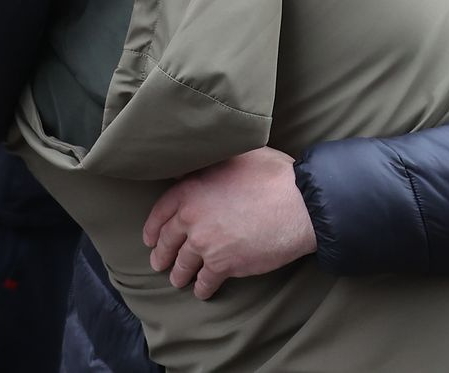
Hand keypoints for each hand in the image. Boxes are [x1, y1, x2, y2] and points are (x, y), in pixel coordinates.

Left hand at [143, 147, 316, 300]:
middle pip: (168, 241)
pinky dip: (203, 288)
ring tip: (178, 280)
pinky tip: (203, 291)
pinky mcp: (224, 265)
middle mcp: (192, 217)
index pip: (161, 211)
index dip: (153, 227)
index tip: (150, 238)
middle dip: (162, 254)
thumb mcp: (235, 156)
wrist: (299, 203)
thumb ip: (211, 163)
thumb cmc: (273, 174)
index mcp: (191, 188)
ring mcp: (206, 243)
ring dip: (179, 274)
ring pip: (184, 264)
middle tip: (158, 262)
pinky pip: (206, 281)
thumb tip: (199, 161)